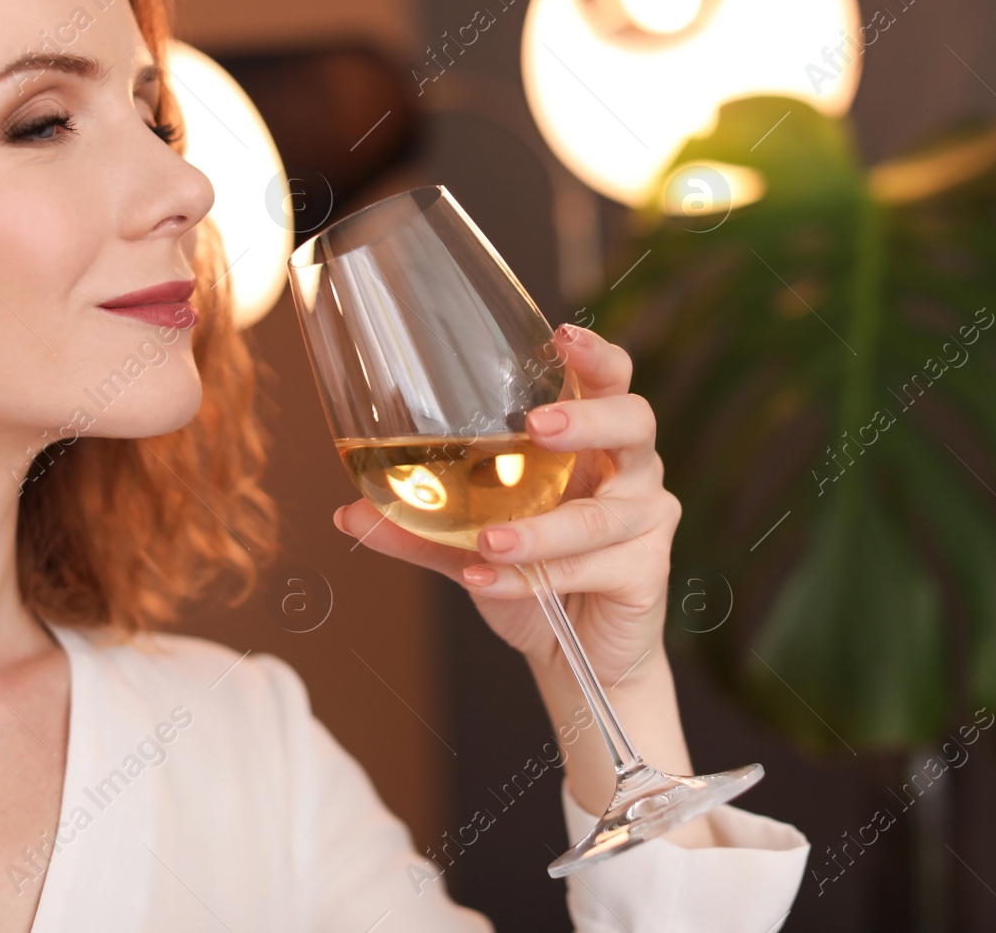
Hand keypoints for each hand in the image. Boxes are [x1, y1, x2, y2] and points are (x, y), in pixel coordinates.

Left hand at [332, 322, 680, 687]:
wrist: (575, 659)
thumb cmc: (535, 580)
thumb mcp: (469, 548)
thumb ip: (421, 526)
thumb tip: (348, 511)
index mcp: (594, 444)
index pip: (610, 382)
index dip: (596, 356)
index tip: (562, 335)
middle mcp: (630, 472)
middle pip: (633, 422)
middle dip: (587, 418)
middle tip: (537, 425)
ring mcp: (647, 520)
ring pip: (600, 515)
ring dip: (541, 529)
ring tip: (488, 543)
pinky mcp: (648, 571)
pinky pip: (590, 569)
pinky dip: (533, 578)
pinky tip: (489, 581)